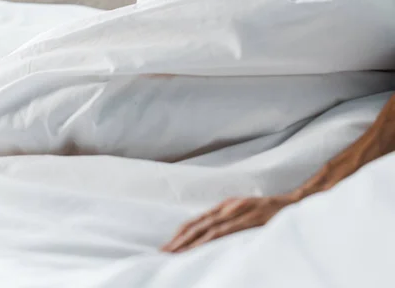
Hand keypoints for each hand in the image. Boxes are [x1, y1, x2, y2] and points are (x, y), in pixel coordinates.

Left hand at [160, 194, 296, 253]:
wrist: (296, 203)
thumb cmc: (271, 213)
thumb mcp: (246, 214)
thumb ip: (230, 222)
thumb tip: (212, 236)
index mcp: (227, 206)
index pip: (198, 221)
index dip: (181, 233)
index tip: (167, 246)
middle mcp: (229, 207)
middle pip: (198, 225)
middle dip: (180, 240)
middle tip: (163, 254)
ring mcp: (239, 212)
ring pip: (208, 229)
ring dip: (189, 242)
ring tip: (174, 254)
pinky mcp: (249, 218)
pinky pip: (226, 231)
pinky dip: (210, 240)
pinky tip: (200, 249)